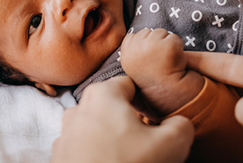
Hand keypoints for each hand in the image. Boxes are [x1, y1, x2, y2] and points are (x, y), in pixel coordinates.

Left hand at [51, 76, 193, 162]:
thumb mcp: (172, 143)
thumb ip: (181, 124)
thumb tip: (178, 124)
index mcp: (102, 94)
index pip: (132, 85)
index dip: (150, 101)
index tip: (158, 120)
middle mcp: (78, 109)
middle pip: (114, 109)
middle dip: (132, 124)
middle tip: (147, 144)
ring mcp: (66, 134)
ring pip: (100, 130)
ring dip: (115, 141)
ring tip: (130, 158)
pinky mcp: (61, 156)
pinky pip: (87, 149)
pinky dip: (100, 155)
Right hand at [121, 28, 202, 116]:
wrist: (170, 95)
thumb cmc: (153, 81)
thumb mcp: (135, 66)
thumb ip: (132, 51)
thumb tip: (134, 35)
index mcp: (125, 54)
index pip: (134, 36)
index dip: (144, 47)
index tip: (148, 62)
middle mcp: (135, 48)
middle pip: (147, 32)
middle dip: (155, 43)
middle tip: (158, 62)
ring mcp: (151, 46)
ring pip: (161, 33)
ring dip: (166, 44)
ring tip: (166, 62)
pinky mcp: (167, 45)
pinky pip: (174, 37)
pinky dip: (178, 47)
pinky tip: (175, 61)